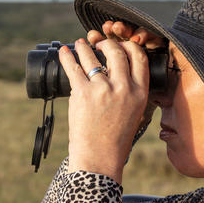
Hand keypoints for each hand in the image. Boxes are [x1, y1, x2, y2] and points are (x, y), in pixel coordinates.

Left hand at [59, 21, 163, 182]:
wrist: (99, 158)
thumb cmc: (115, 140)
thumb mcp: (135, 114)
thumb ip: (132, 92)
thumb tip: (120, 73)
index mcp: (140, 92)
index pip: (139, 57)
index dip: (128, 46)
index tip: (119, 45)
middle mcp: (123, 88)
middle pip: (116, 52)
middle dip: (106, 44)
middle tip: (98, 44)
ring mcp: (102, 89)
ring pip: (92, 57)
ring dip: (84, 47)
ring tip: (80, 44)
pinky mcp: (82, 93)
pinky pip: (72, 67)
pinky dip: (66, 56)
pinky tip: (63, 52)